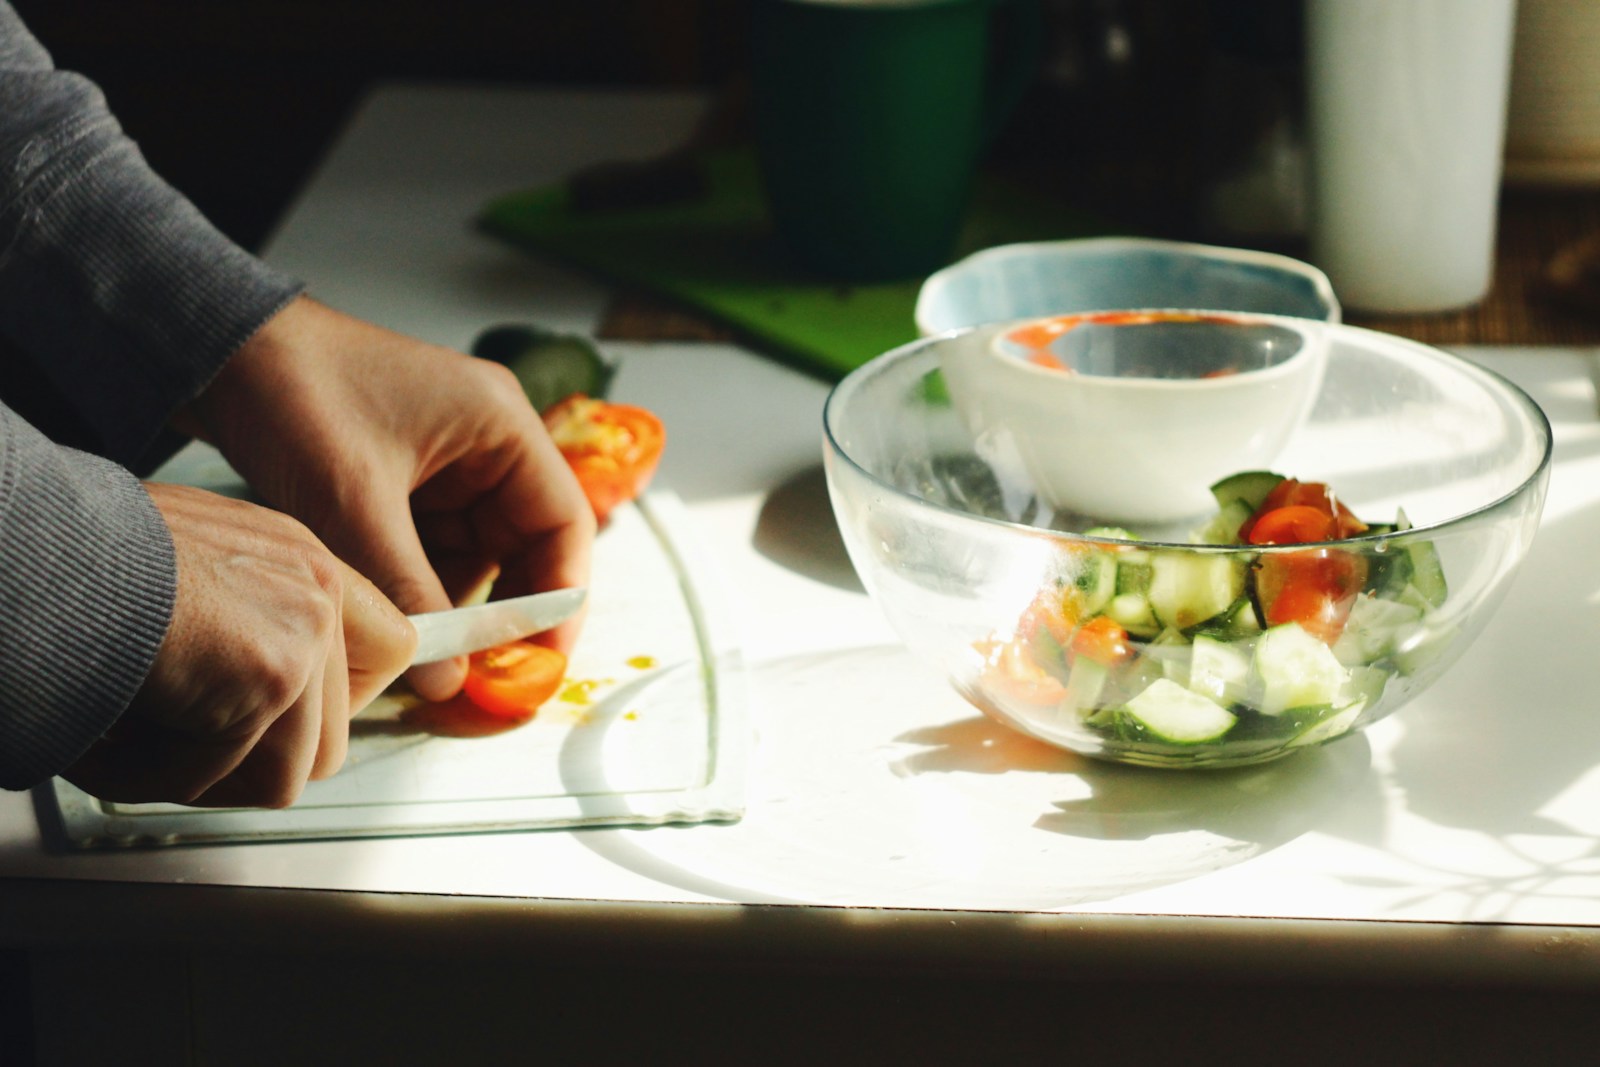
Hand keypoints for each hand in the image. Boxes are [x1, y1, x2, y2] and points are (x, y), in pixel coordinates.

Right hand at [62, 483, 416, 806]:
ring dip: (192, 773)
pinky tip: (110, 736)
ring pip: (283, 771)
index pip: (385, 647)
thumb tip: (237, 701)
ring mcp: (304, 629)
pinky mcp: (275, 674)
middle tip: (165, 743)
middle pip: (329, 736)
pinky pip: (233, 778)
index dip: (335, 708)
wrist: (28, 550)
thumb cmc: (69, 557)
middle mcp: (315, 585)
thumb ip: (232, 623)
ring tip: (123, 734)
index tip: (288, 731)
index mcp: (294, 558)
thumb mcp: (174, 571)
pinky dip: (158, 778)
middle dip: (241, 759)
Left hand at [178, 296, 594, 700]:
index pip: (563, 525)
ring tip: (419, 649)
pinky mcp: (406, 480)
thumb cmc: (294, 392)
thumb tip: (450, 680)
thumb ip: (409, 595)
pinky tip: (389, 615)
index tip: (538, 663)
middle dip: (499, 611)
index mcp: (503, 426)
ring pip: (472, 557)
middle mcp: (487, 442)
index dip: (559, 600)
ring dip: (449, 602)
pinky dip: (415, 587)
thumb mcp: (356, 506)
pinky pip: (430, 549)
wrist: (214, 351)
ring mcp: (447, 462)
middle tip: (477, 676)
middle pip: (524, 548)